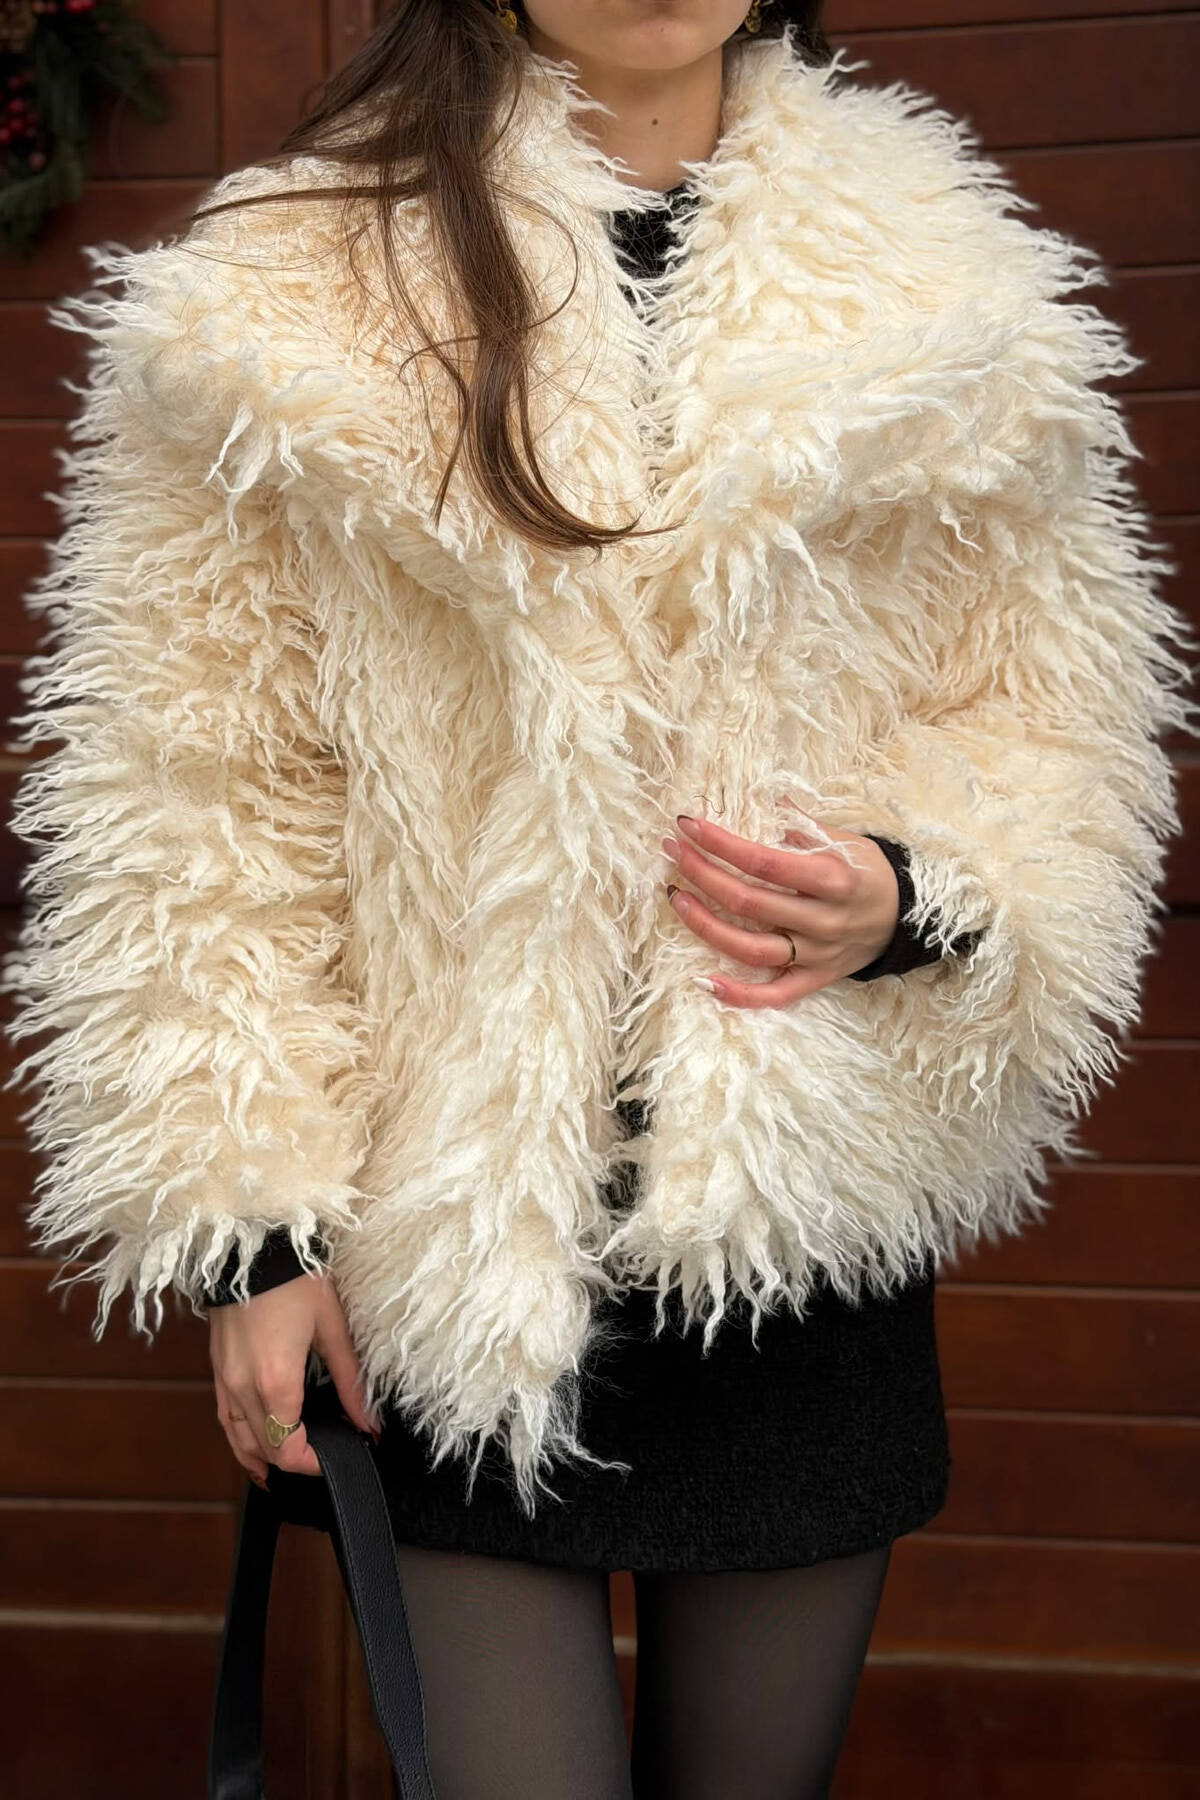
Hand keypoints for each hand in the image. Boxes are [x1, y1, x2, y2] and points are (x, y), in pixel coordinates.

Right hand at [208, 1268, 378, 1486]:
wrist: (251, 1244)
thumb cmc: (294, 1278)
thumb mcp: (332, 1326)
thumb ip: (350, 1380)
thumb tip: (369, 1420)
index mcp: (275, 1381)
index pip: (288, 1449)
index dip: (311, 1464)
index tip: (334, 1460)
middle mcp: (244, 1388)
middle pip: (263, 1449)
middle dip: (291, 1463)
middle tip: (320, 1460)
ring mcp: (226, 1378)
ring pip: (236, 1439)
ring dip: (258, 1458)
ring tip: (279, 1471)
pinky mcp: (217, 1367)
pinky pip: (223, 1416)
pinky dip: (237, 1437)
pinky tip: (251, 1439)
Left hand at [660, 811, 898, 1009]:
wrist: (906, 917)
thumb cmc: (869, 872)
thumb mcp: (846, 840)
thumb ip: (803, 825)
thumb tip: (767, 801)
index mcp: (831, 880)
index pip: (763, 862)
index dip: (721, 844)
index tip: (689, 826)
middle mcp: (822, 921)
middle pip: (748, 902)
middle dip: (702, 874)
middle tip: (674, 852)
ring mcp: (817, 954)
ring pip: (750, 948)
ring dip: (705, 925)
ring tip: (676, 897)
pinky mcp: (815, 979)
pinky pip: (773, 994)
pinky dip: (739, 994)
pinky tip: (704, 981)